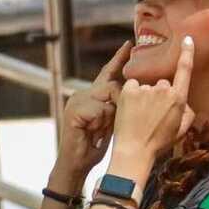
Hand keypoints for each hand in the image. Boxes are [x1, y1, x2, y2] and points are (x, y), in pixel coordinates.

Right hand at [57, 40, 130, 174]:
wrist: (75, 163)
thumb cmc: (93, 146)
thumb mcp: (110, 121)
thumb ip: (117, 106)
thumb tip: (134, 94)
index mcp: (91, 95)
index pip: (107, 73)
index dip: (118, 59)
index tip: (129, 44)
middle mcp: (82, 93)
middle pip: (111, 85)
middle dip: (118, 102)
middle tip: (108, 121)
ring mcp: (76, 100)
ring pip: (107, 96)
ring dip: (109, 116)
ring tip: (97, 130)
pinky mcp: (74, 110)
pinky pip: (100, 109)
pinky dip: (101, 122)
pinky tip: (92, 131)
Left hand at [113, 35, 195, 160]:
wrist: (134, 151)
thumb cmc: (158, 143)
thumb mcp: (181, 130)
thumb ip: (187, 113)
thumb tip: (185, 102)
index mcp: (178, 99)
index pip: (185, 70)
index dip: (187, 53)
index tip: (187, 40)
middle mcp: (163, 90)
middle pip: (162, 84)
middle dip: (158, 95)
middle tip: (151, 115)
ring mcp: (145, 89)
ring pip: (145, 86)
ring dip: (143, 96)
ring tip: (139, 116)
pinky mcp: (129, 90)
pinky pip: (132, 86)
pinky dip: (130, 95)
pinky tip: (130, 110)